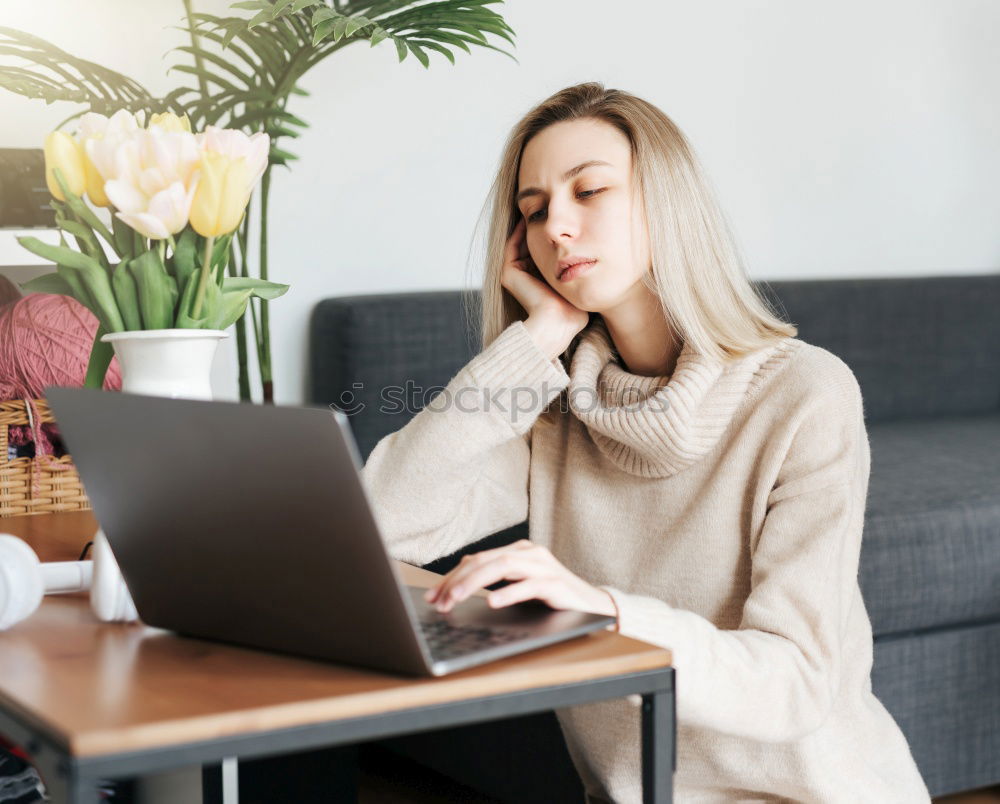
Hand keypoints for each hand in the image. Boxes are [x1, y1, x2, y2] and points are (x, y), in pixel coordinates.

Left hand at [423, 539, 617, 617]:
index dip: (451, 576)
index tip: (433, 596)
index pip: (477, 559)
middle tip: (439, 600)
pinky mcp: (557, 584)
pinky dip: (509, 593)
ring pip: (503, 566)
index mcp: (517, 552)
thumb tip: (453, 595)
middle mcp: (529, 553)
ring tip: (456, 597)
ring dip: (475, 582)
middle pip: (485, 560)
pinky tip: (493, 601)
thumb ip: (494, 585)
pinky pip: (530, 585)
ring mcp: (544, 566)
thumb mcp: (519, 589)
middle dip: (458, 580)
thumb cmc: (552, 599)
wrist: (594, 606)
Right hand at [501, 218, 589, 359]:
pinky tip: (532, 216)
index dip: (554, 236)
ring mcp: (514, 275)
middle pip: (532, 245)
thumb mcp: (579, 283)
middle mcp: (524, 278)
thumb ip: (580, 267)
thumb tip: (595, 251)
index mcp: (539, 281)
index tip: (566, 220)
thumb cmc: (574, 309)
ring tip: (542, 207)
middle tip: (551, 207)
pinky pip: (513, 244)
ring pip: (522, 242)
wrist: (558, 322)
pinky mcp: (508, 273)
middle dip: (541, 226)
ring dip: (530, 225)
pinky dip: (521, 230)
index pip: (545, 251)